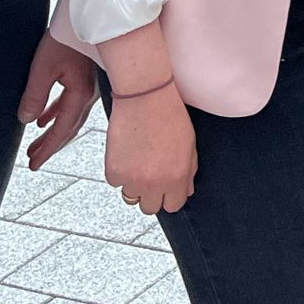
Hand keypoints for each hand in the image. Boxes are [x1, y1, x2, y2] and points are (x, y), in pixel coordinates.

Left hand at [17, 33, 98, 172]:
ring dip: (52, 131)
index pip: (63, 130)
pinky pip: (70, 103)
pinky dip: (56, 114)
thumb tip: (25, 120)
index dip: (48, 148)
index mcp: (80, 94)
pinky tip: (43, 118)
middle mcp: (88, 93)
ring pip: (70, 117)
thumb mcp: (43, 68)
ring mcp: (88, 85)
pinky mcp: (84, 76)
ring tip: (36, 144)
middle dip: (51, 145)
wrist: (87, 13)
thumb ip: (35, 96)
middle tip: (34, 161)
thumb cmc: (66, 37)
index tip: (34, 164)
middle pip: (69, 128)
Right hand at [104, 86, 196, 214]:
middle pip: (150, 208)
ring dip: (134, 185)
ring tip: (139, 161)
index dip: (170, 195)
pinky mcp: (113, 171)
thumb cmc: (170, 116)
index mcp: (176, 178)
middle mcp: (154, 183)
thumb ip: (189, 171)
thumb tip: (186, 191)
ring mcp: (132, 179)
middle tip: (151, 175)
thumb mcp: (190, 144)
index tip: (167, 186)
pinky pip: (116, 182)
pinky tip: (126, 153)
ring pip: (131, 197)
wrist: (144, 96)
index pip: (173, 206)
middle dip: (152, 194)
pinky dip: (119, 172)